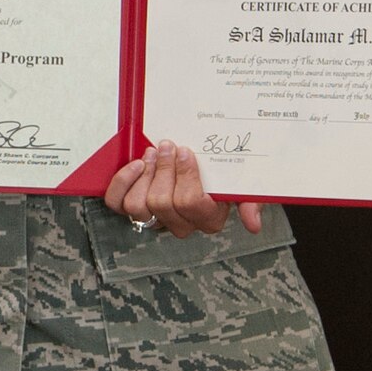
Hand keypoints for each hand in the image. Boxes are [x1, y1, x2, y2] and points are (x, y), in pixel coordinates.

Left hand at [103, 141, 262, 239]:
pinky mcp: (132, 208)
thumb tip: (254, 224)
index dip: (185, 175)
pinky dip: (122, 182)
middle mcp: (181, 224)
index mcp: (209, 219)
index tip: (186, 151)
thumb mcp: (242, 183)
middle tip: (167, 146)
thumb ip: (251, 200)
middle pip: (162, 203)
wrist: (200, 159)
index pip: (191, 204)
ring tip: (153, 154)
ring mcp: (155, 218)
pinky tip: (136, 165)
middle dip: (163, 169)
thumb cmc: (221, 172)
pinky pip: (117, 204)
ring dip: (144, 175)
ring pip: (138, 207)